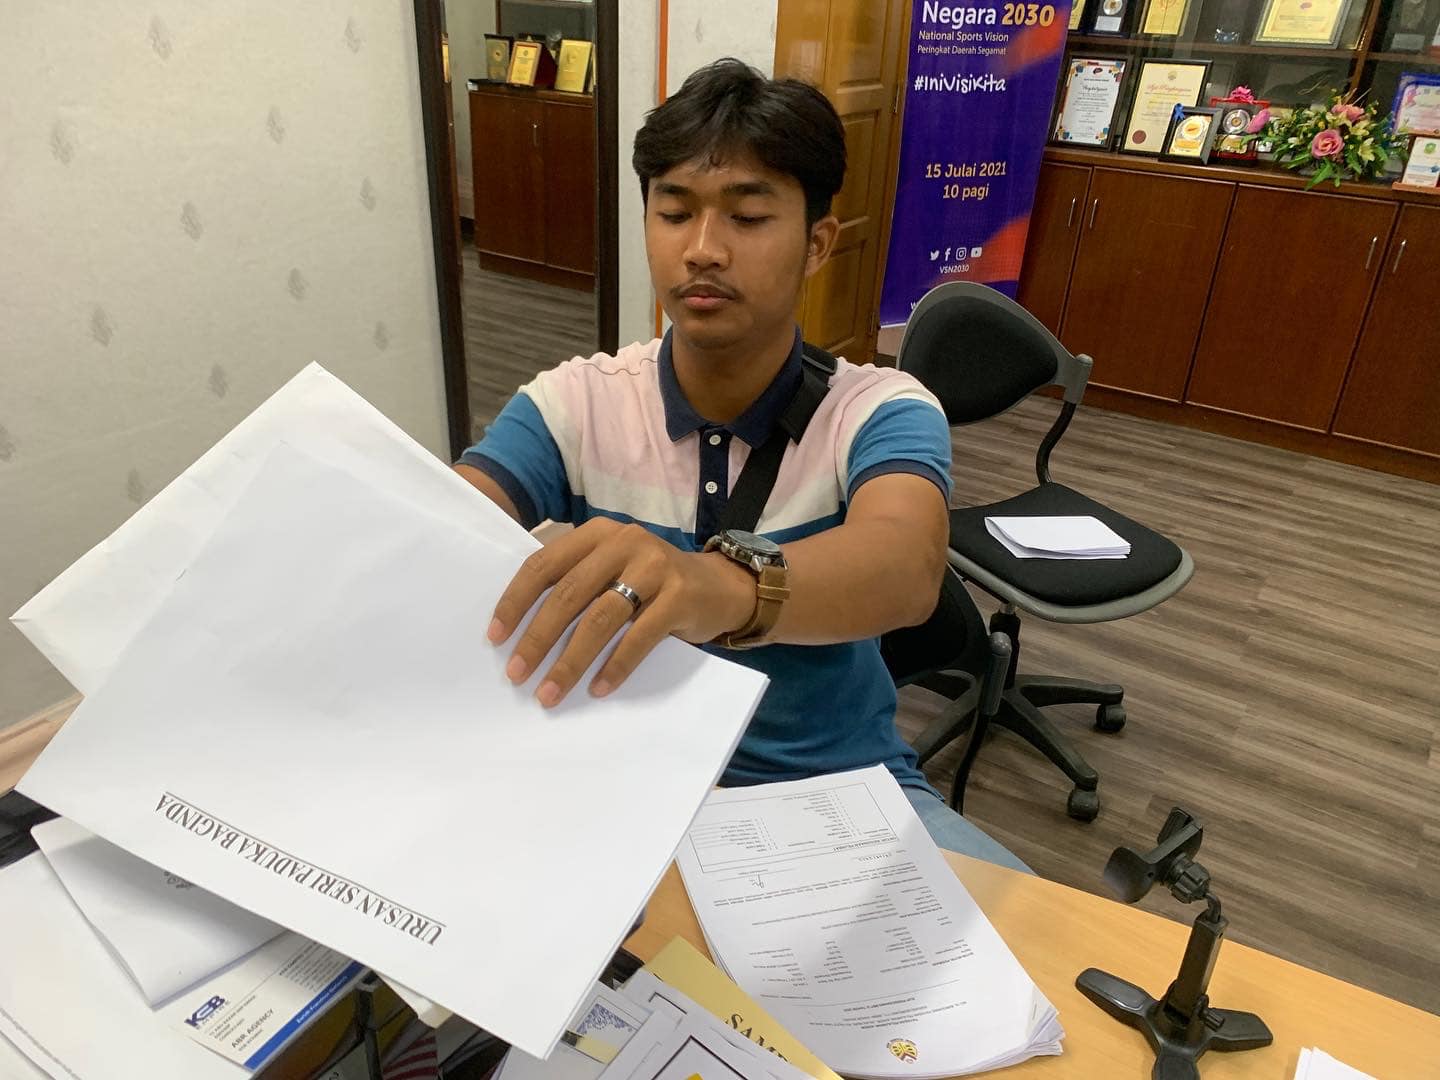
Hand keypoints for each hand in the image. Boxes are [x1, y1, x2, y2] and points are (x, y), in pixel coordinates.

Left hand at [488, 519, 753, 706]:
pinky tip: (597, 689)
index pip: (544, 564)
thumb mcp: (613, 569)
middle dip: (537, 639)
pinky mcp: (680, 596)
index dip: (516, 601)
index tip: (495, 637)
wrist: (720, 586)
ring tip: (550, 692)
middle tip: (517, 675)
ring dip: (570, 661)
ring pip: (600, 619)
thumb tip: (521, 631)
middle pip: (569, 594)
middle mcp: (624, 543)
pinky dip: (615, 667)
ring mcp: (655, 567)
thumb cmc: (652, 583)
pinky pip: (639, 637)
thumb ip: (577, 583)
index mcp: (597, 533)